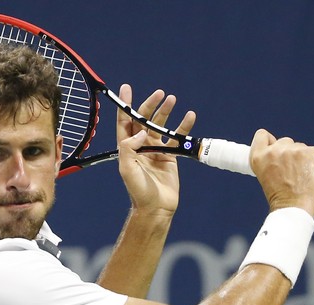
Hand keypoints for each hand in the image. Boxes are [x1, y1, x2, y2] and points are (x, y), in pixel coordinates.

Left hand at [116, 84, 195, 216]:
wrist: (156, 207)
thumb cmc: (138, 190)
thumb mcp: (127, 169)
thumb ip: (129, 148)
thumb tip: (141, 131)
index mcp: (127, 148)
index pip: (124, 122)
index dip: (125, 105)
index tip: (127, 89)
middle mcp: (140, 146)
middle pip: (144, 120)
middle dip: (150, 105)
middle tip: (159, 93)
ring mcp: (156, 150)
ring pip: (160, 126)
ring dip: (166, 112)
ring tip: (172, 99)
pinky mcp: (170, 156)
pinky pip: (177, 138)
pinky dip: (183, 126)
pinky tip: (189, 116)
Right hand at [250, 129, 313, 216]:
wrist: (292, 206)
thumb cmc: (279, 196)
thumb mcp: (264, 175)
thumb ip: (269, 161)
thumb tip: (282, 152)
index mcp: (257, 157)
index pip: (262, 135)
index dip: (269, 141)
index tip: (273, 149)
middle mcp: (272, 151)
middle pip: (284, 141)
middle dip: (288, 151)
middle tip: (290, 168)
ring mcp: (289, 151)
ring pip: (298, 146)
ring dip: (301, 156)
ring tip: (300, 173)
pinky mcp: (306, 152)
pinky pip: (312, 150)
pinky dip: (313, 159)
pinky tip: (309, 171)